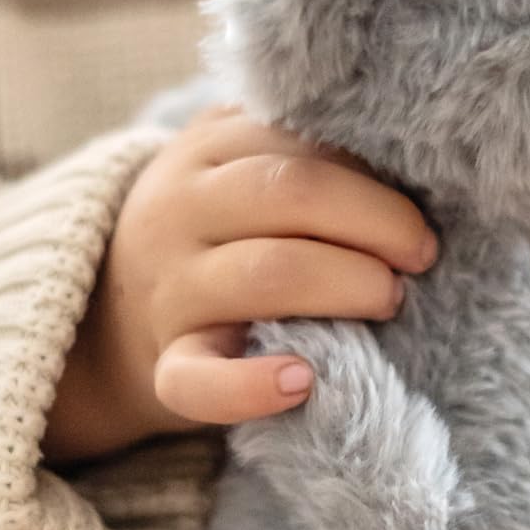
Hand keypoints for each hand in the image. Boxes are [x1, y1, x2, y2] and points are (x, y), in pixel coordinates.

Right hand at [43, 106, 438, 463]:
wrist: (108, 320)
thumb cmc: (212, 237)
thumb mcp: (232, 171)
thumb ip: (296, 149)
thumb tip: (405, 151)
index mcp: (203, 151)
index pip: (297, 142)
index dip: (371, 173)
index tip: (421, 204)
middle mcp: (178, 210)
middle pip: (289, 192)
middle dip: (375, 219)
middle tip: (421, 253)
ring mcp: (170, 291)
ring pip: (267, 272)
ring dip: (348, 282)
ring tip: (391, 298)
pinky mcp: (167, 366)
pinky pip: (201, 381)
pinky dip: (252, 387)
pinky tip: (302, 381)